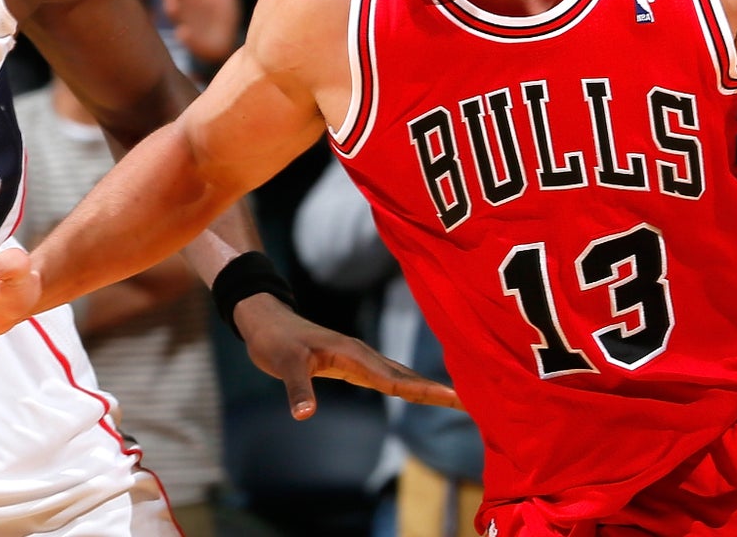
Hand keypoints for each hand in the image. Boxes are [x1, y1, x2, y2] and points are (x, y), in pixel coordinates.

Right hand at [163, 0, 240, 66]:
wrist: (234, 34)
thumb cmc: (223, 9)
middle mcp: (185, 11)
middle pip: (172, 2)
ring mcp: (189, 27)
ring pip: (177, 20)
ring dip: (173, 14)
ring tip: (173, 8)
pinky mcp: (198, 44)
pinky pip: (189, 42)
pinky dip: (185, 38)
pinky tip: (183, 31)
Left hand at [232, 294, 461, 419]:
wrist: (266, 321)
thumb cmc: (274, 341)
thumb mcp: (282, 365)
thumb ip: (297, 389)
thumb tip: (304, 415)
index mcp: (353, 354)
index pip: (395, 379)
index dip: (424, 391)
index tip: (455, 398)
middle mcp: (363, 355)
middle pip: (407, 377)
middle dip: (438, 391)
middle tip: (471, 403)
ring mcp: (360, 359)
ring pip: (401, 376)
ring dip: (427, 388)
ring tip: (456, 400)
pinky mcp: (353, 365)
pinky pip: (388, 378)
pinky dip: (408, 386)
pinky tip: (418, 393)